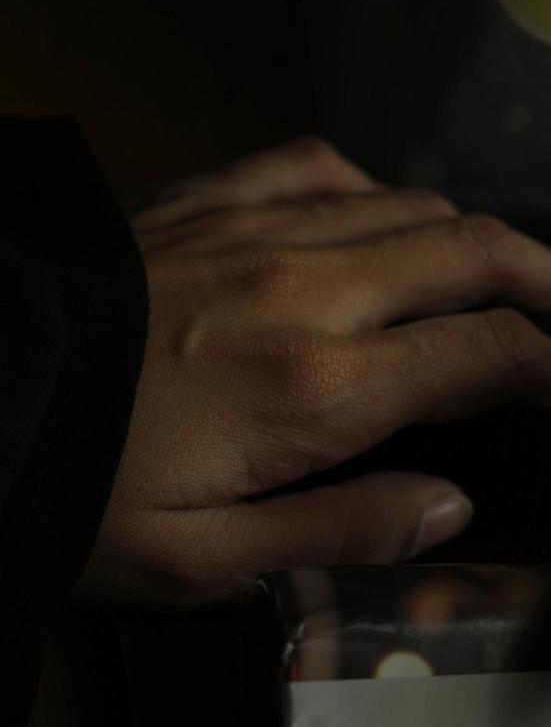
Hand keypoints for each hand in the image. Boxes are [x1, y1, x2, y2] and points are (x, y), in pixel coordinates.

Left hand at [75, 138, 550, 607]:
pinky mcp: (210, 200)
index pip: (487, 354)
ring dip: (469, 239)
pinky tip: (374, 223)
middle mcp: (305, 292)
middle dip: (541, 280)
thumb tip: (443, 507)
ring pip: (413, 204)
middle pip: (474, 253)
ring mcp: (257, 230)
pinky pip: (321, 167)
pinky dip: (373, 192)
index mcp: (316, 391)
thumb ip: (340, 529)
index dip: (548, 363)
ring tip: (488, 277)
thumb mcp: (204, 559)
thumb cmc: (81, 489)